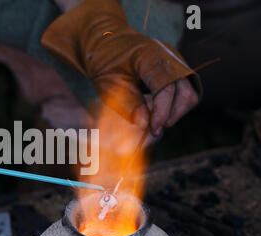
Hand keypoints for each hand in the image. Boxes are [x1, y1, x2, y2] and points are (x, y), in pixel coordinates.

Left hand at [42, 0, 201, 136]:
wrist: (107, 45)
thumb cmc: (105, 63)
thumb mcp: (108, 85)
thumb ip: (128, 104)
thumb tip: (144, 124)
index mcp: (150, 55)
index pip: (167, 86)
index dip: (162, 112)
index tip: (154, 130)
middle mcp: (169, 56)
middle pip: (186, 92)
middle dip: (171, 115)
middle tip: (153, 129)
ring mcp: (176, 62)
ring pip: (190, 95)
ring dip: (174, 113)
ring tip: (152, 119)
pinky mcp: (177, 70)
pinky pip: (184, 93)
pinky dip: (172, 107)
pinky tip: (154, 110)